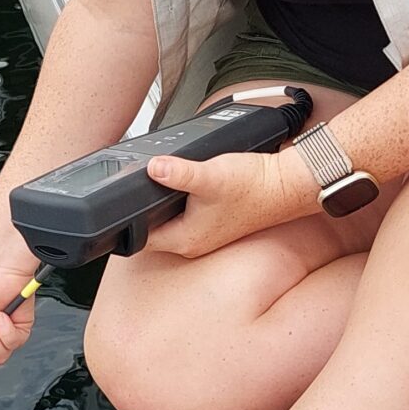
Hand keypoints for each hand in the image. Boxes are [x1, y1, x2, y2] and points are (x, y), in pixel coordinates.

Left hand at [142, 146, 316, 258]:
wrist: (288, 185)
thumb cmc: (256, 187)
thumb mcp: (209, 175)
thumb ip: (177, 173)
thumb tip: (152, 168)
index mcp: (187, 239)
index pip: (141, 238)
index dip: (127, 221)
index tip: (121, 201)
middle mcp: (195, 241)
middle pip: (153, 228)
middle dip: (144, 208)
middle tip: (138, 185)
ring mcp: (206, 232)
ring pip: (171, 219)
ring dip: (164, 202)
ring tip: (161, 181)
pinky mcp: (216, 220)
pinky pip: (188, 212)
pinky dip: (182, 199)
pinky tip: (186, 182)